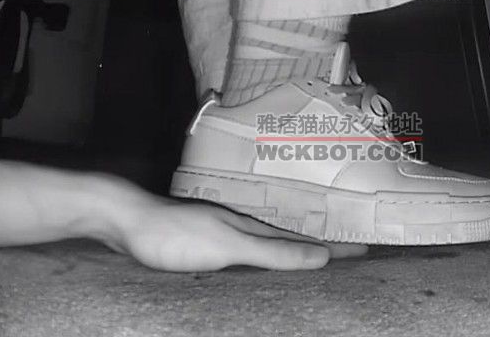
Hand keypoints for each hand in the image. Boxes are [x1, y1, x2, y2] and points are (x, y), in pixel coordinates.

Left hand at [113, 197, 367, 271]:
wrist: (126, 221)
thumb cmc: (174, 234)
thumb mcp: (228, 245)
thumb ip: (271, 252)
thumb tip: (320, 256)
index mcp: (253, 228)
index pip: (303, 240)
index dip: (334, 248)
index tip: (363, 251)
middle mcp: (242, 228)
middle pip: (289, 241)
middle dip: (320, 249)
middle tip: (347, 257)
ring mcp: (223, 233)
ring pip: (268, 246)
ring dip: (293, 252)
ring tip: (313, 262)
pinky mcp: (205, 243)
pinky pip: (246, 253)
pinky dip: (264, 259)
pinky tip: (259, 267)